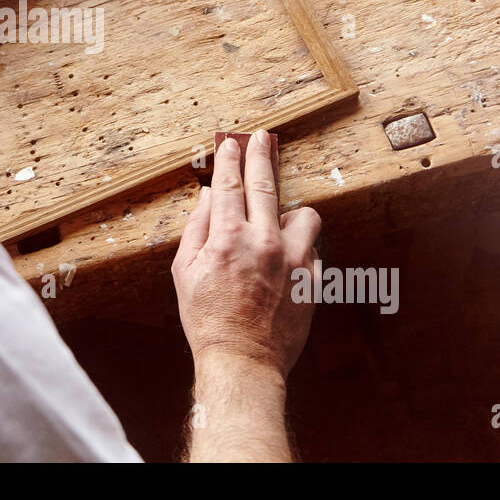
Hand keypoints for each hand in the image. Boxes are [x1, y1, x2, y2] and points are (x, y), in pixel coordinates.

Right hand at [171, 130, 320, 377]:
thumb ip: (196, 229)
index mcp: (229, 238)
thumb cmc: (208, 319)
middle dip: (261, 156)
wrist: (243, 360)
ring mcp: (294, 259)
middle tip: (262, 139)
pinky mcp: (313, 278)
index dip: (229, 159)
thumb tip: (206, 198)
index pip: (229, 184)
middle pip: (266, 184)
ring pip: (304, 214)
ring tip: (277, 225)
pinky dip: (298, 250)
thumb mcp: (185, 272)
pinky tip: (283, 264)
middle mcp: (265, 242)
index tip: (230, 143)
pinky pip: (312, 249)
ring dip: (289, 213)